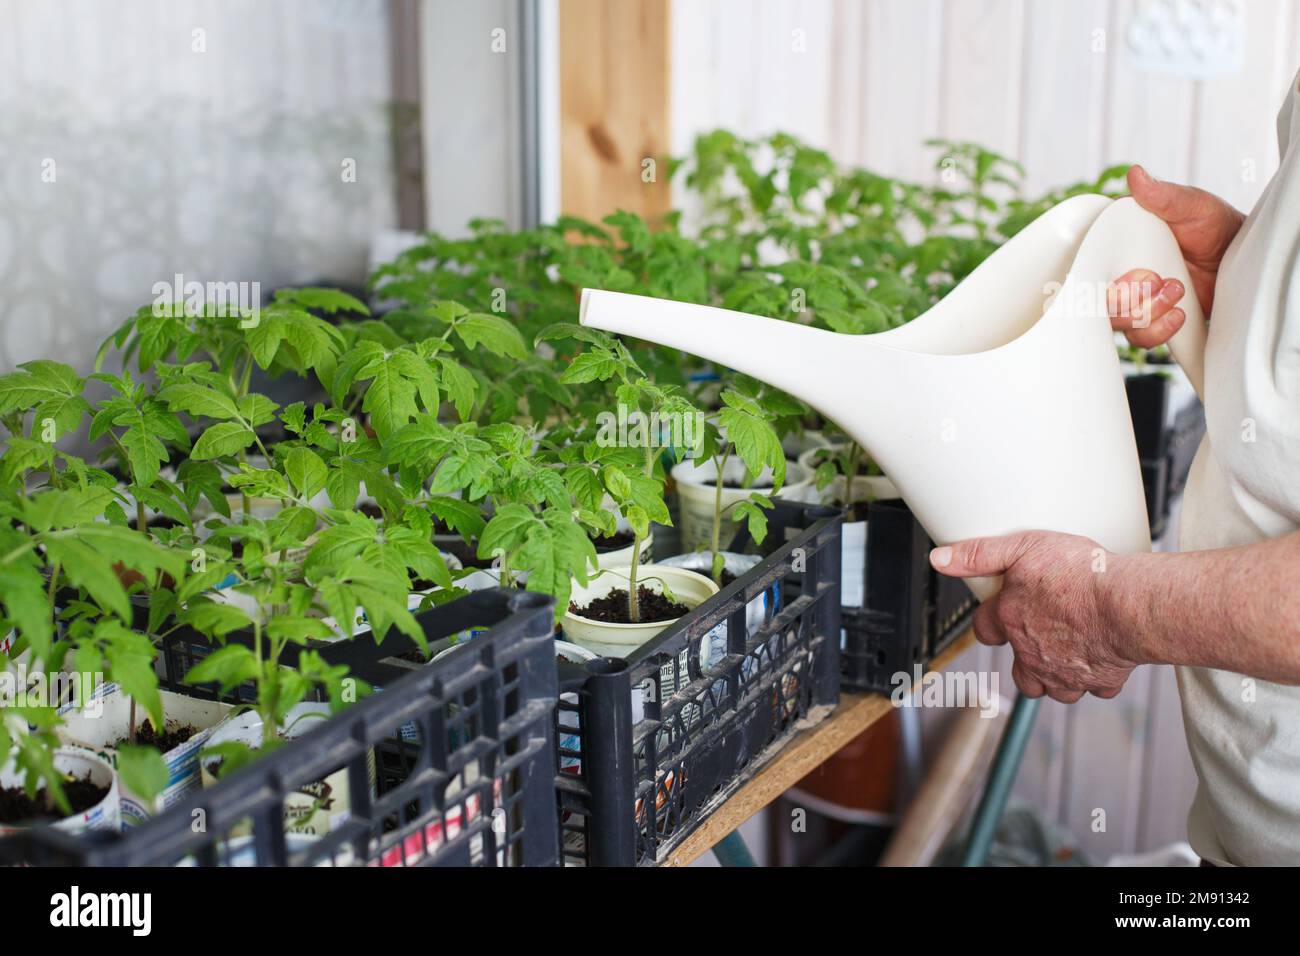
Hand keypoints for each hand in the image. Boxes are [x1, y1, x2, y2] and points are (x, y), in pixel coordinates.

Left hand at [930, 531, 1139, 702]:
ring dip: (1055, 678)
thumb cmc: (1080, 575)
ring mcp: (1064, 671)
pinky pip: (1094, 688)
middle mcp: (1032, 652)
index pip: (985, 628)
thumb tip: (940, 559)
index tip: (996, 621)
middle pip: (1018, 672)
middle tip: (1036, 644)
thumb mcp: (1021, 547)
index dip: (989, 625)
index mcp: (1011, 619)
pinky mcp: (1099, 679)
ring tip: (1066, 657)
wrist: (1125, 605)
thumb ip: (978, 554)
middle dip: (1023, 662)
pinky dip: (1095, 679)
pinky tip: (1103, 659)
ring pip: (1052, 689)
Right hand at [1108, 165, 1243, 346]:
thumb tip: (1136, 175)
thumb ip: (1164, 196)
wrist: (1242, 259)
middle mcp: (1121, 273)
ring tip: (1176, 293)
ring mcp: (1135, 299)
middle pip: (1098, 300)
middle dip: (1129, 298)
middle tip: (1160, 281)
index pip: (1089, 265)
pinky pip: (1139, 338)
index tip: (1137, 273)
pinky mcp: (1151, 320)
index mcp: (1121, 245)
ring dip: (1146, 313)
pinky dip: (1156, 331)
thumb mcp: (1193, 207)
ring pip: (1116, 322)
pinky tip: (1178, 315)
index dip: (1101, 276)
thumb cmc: (1216, 227)